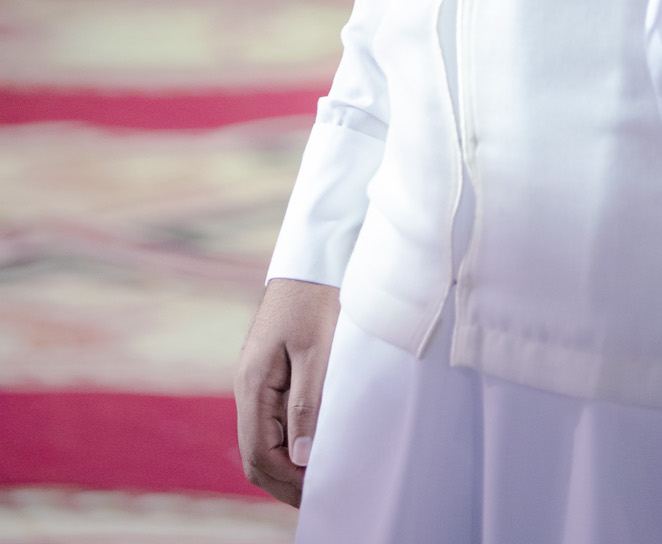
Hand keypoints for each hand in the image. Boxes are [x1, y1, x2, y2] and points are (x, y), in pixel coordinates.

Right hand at [235, 277, 340, 506]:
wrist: (315, 258)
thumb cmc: (318, 298)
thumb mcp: (319, 350)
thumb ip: (307, 403)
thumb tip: (299, 457)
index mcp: (252, 383)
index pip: (258, 453)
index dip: (286, 482)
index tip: (318, 493)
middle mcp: (247, 385)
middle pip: (256, 453)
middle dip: (284, 480)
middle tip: (321, 494)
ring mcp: (257, 380)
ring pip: (264, 438)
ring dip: (288, 463)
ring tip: (321, 476)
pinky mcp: (271, 373)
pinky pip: (274, 419)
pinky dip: (290, 441)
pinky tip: (315, 446)